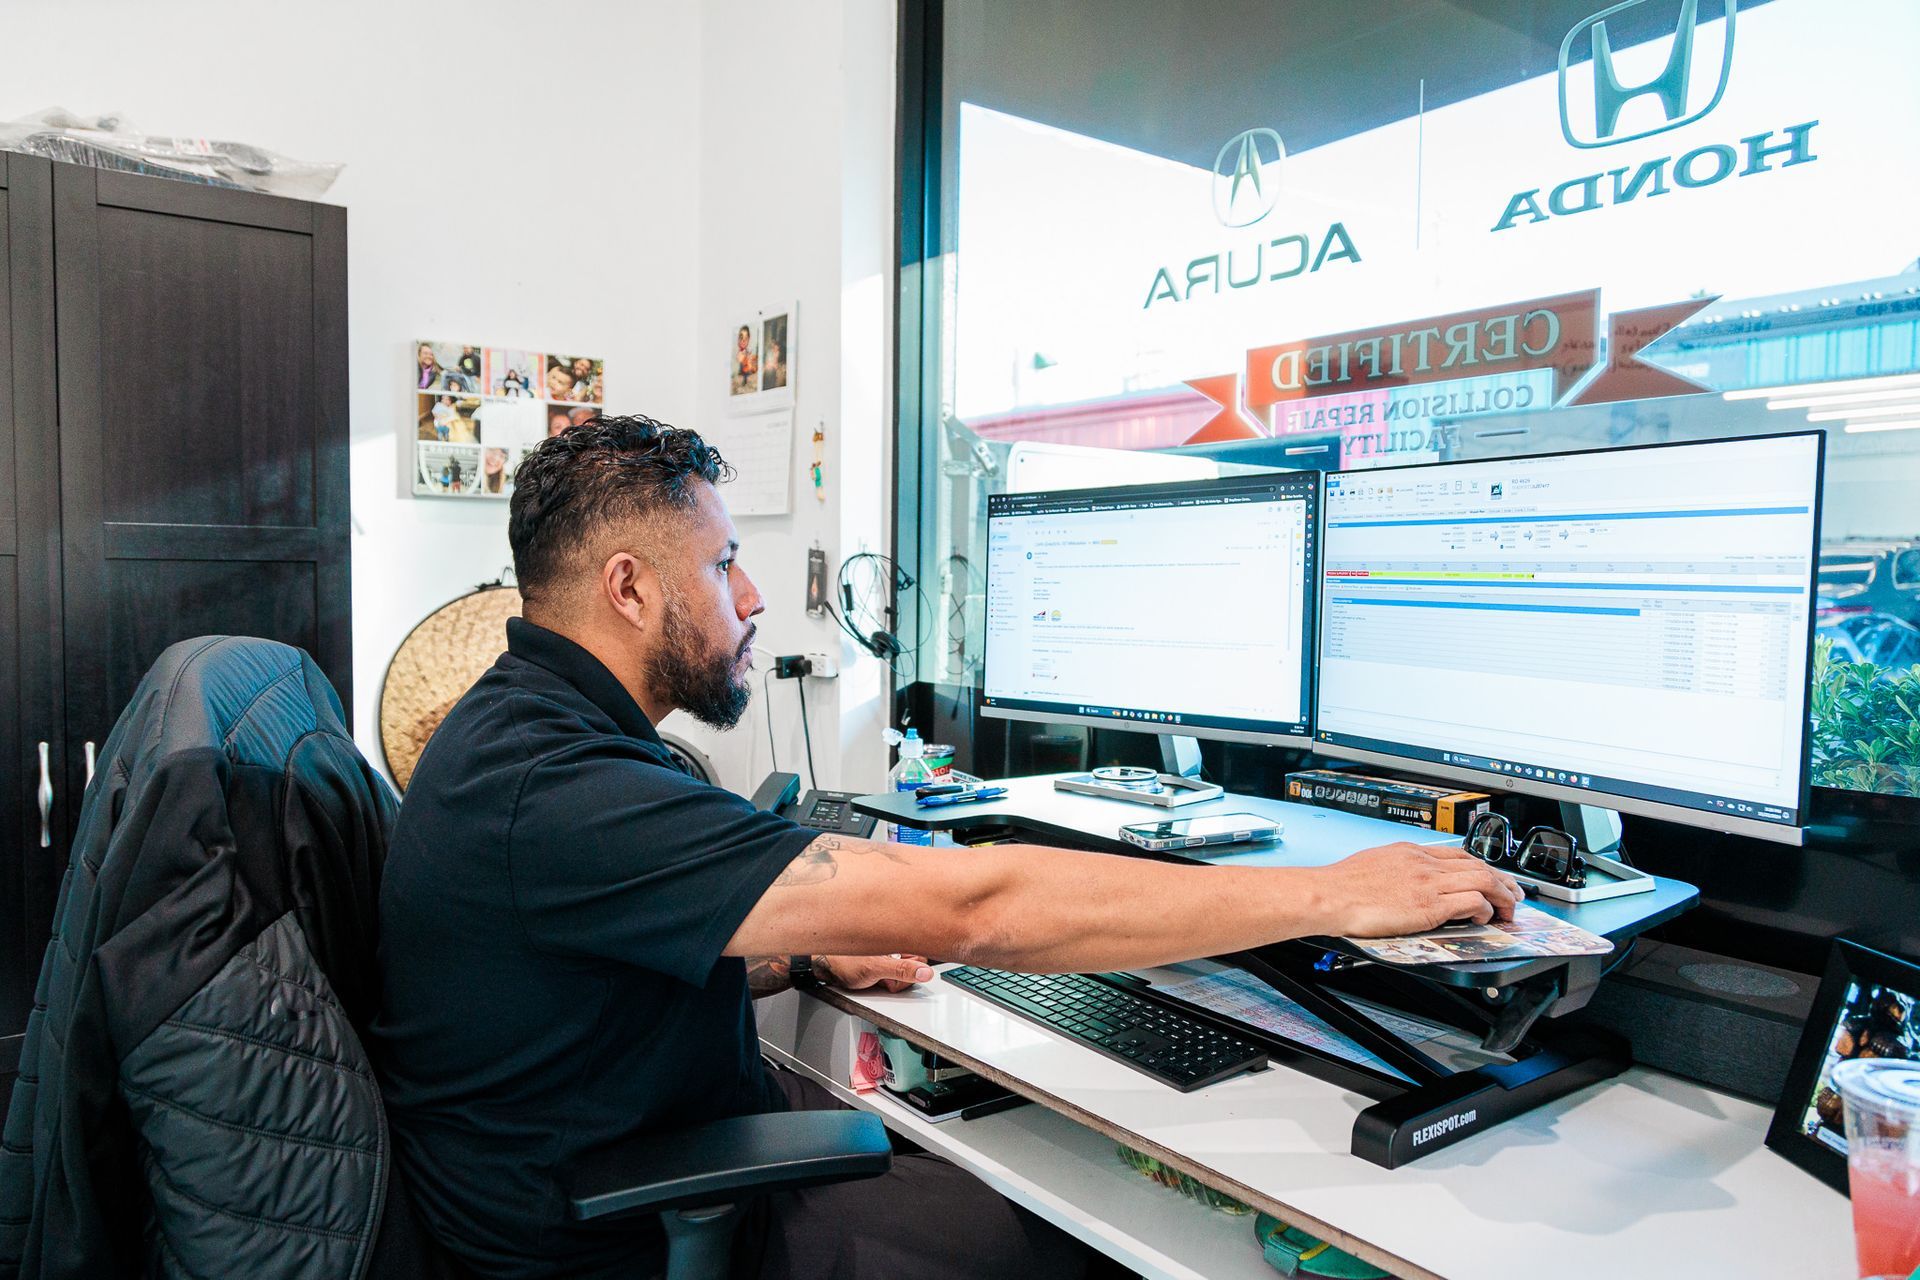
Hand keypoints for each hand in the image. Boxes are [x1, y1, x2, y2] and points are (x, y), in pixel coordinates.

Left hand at [822, 954, 934, 991]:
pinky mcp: (882, 963)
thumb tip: (925, 972)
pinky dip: (885, 980)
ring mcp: (888, 954)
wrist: (825, 967)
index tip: (899, 974)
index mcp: (895, 938)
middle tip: (883, 977)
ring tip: (875, 977)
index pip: (922, 956)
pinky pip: (892, 976)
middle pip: (913, 967)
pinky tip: (873, 979)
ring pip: (903, 973)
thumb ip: (902, 970)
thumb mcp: (875, 968)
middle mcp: (893, 944)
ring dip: (891, 980)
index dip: (912, 970)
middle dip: (900, 977)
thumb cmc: (843, 961)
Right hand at [1319, 842, 1522, 937]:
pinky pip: (1471, 902)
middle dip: (1503, 880)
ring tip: (1507, 910)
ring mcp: (1428, 883)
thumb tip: (1406, 881)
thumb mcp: (1375, 863)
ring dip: (1502, 896)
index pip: (1458, 854)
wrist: (1329, 895)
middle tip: (1514, 894)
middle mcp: (1423, 863)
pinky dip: (1484, 910)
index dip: (1483, 866)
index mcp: (1410, 852)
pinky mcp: (1428, 906)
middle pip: (1478, 864)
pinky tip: (1482, 918)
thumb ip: (1398, 870)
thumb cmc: (1342, 885)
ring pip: (1483, 880)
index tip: (1493, 877)